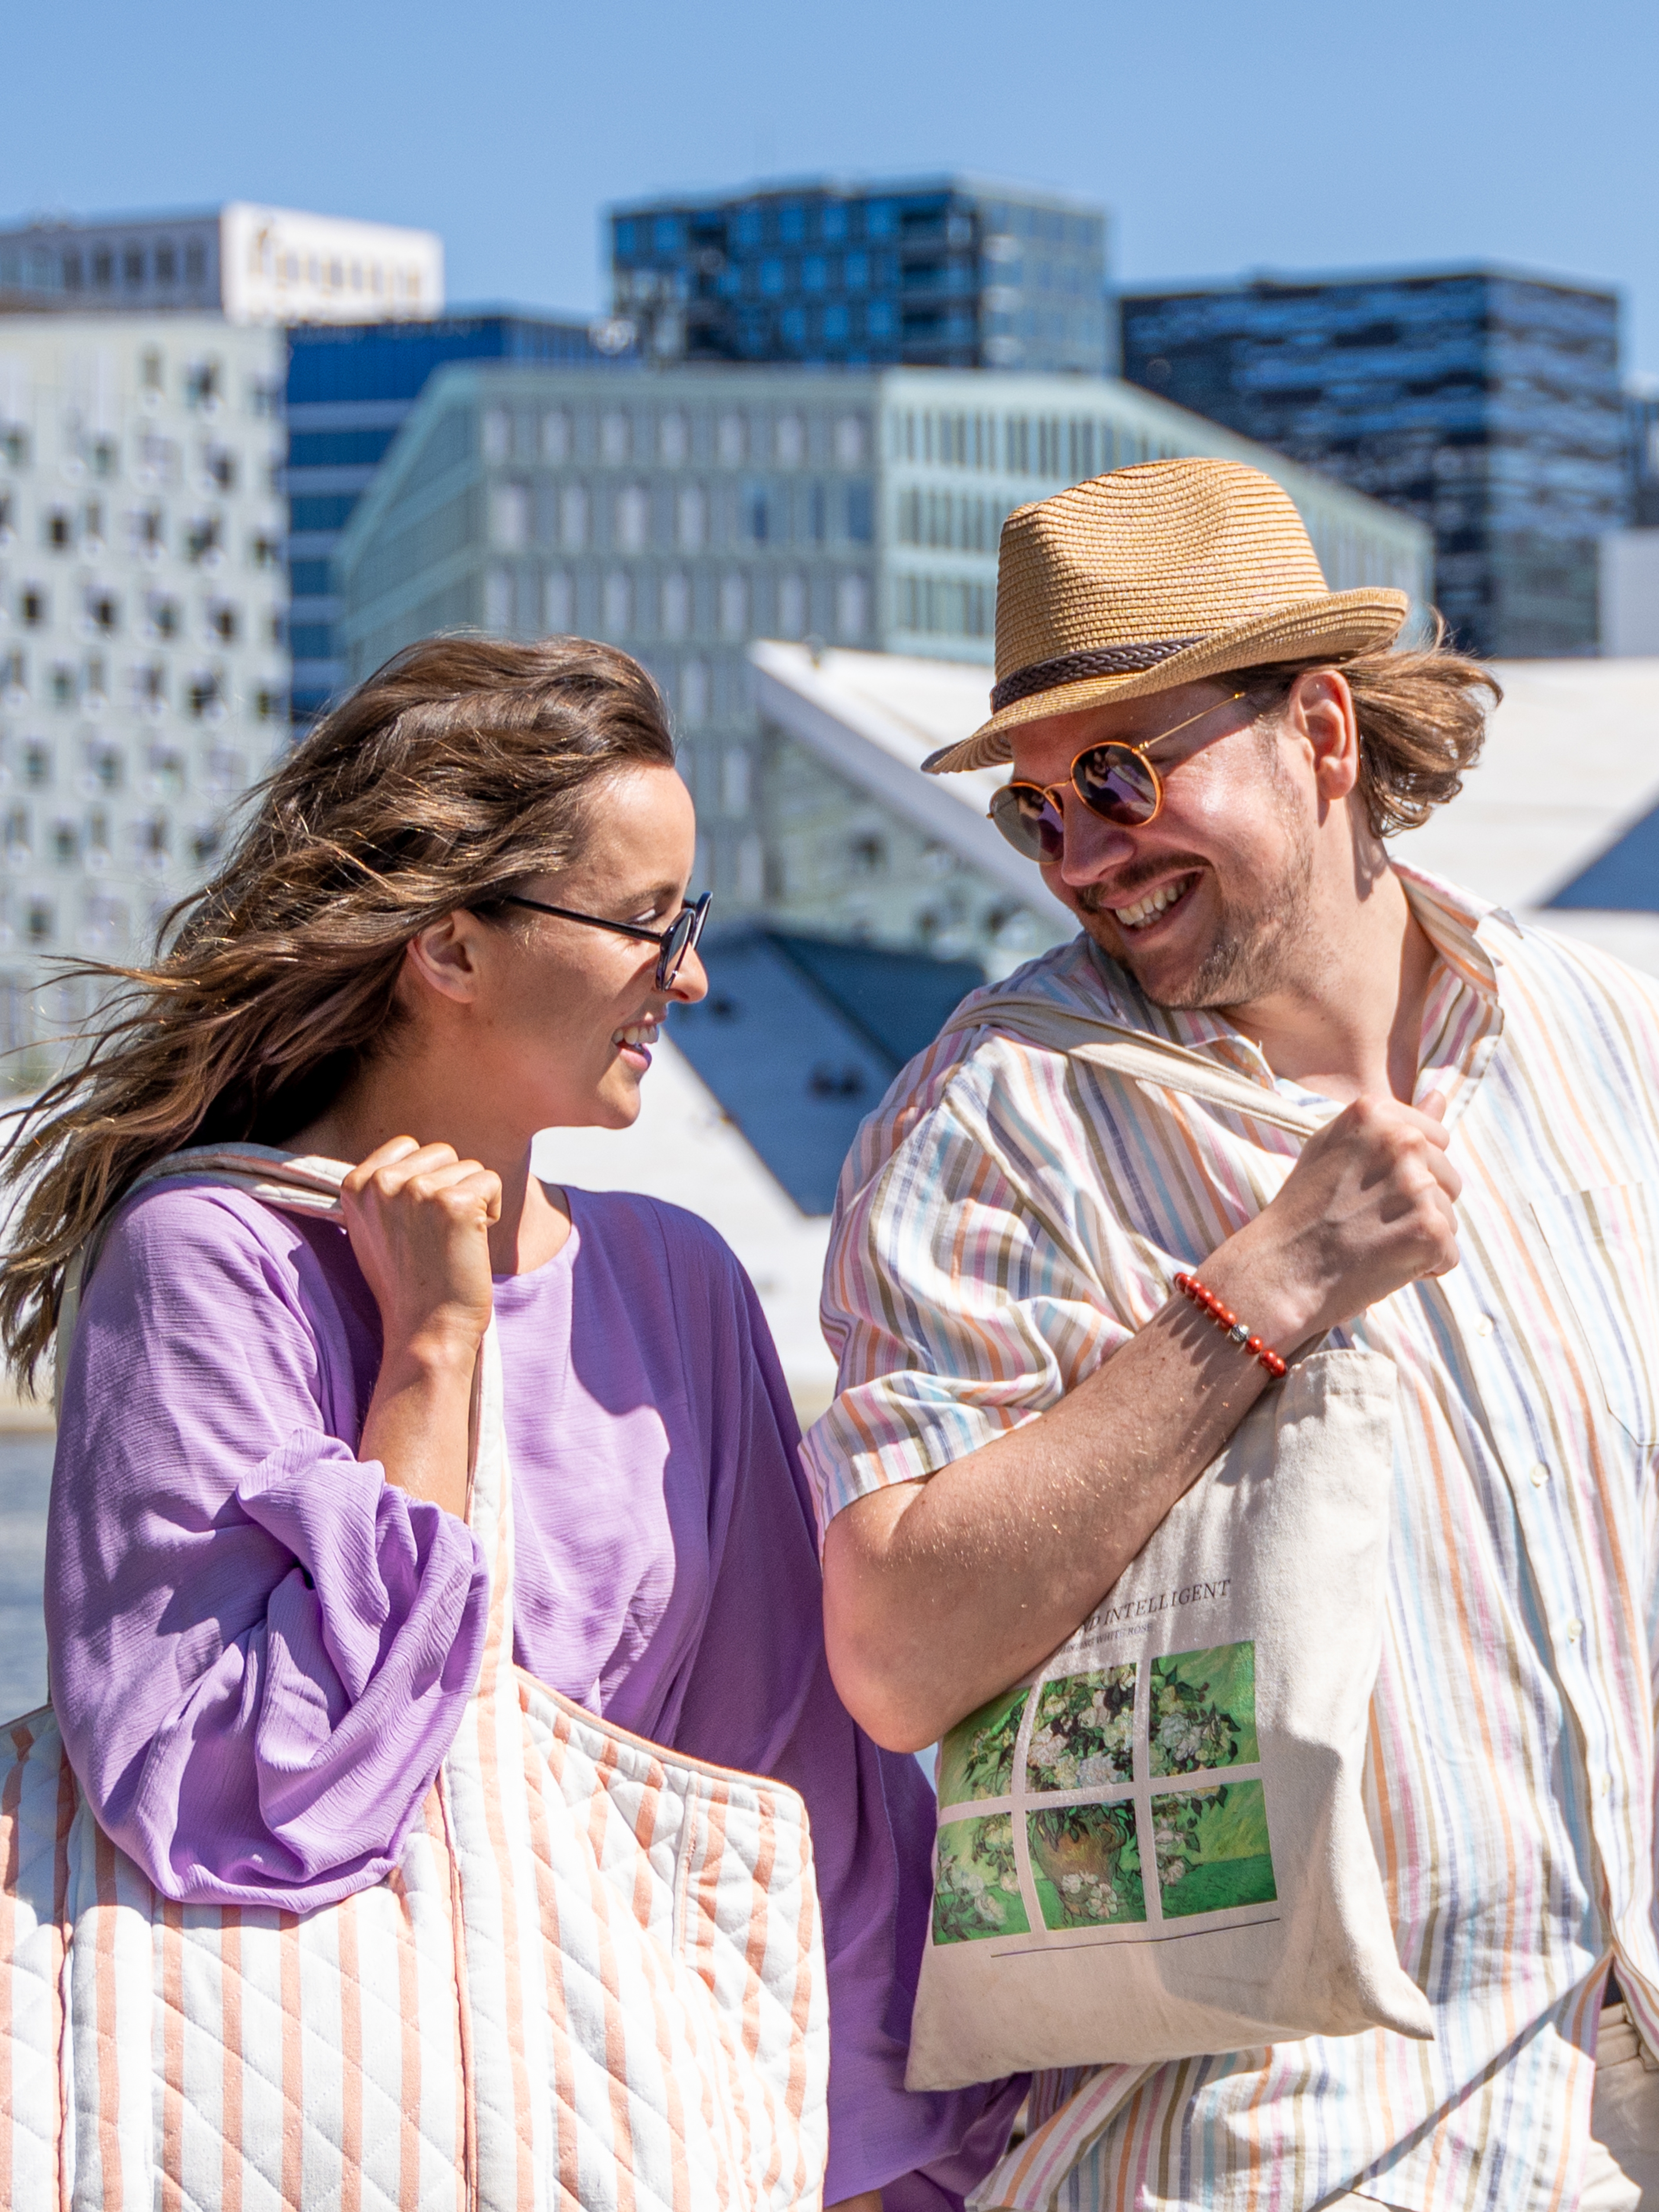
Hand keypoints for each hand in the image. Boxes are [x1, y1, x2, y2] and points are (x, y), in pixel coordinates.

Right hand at [340, 1137, 501, 1373]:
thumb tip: (411, 1156)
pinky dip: (493, 1210)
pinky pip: (491, 1181)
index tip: (418, 1222)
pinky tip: (471, 1242)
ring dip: (472, 1200)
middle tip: (437, 1236)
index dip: (426, 1179)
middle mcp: (383, 1182)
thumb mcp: (374, 1228)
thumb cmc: (406, 1284)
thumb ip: (385, 1189)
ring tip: (451, 1241)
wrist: (426, 1330)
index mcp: (356, 1183)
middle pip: (442, 1153)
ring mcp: (418, 1190)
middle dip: (451, 1187)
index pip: (407, 1146)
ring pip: (469, 1167)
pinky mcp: (455, 1203)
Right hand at [1210, 1091, 1459, 1344]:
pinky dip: (1422, 1268)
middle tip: (1368, 1222)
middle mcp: (1400, 1140)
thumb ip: (1390, 1122)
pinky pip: (1448, 1254)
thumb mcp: (1335, 1148)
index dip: (1408, 1173)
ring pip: (1448, 1217)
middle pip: (1448, 1179)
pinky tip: (1382, 1265)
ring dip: (1418, 1238)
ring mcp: (1416, 1185)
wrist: (1278, 1272)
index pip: (1436, 1138)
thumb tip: (1441, 1094)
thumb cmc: (1302, 1211)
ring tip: (1372, 1244)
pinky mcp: (1430, 1229)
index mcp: (1375, 1111)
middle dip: (1418, 1207)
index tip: (1370, 1189)